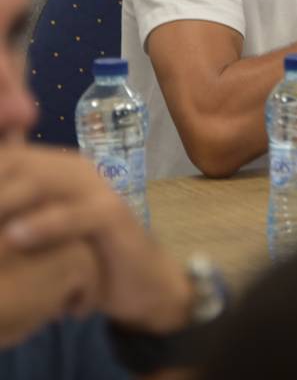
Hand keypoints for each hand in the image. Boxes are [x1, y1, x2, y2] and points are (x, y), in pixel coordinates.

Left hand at [0, 145, 191, 334]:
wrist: (141, 280)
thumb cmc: (82, 257)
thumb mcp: (43, 234)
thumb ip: (16, 216)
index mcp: (54, 167)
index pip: (8, 158)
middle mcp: (73, 168)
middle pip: (17, 164)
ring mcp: (95, 187)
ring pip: (41, 183)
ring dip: (3, 202)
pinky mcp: (112, 213)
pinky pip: (75, 214)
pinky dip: (44, 224)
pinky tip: (14, 238)